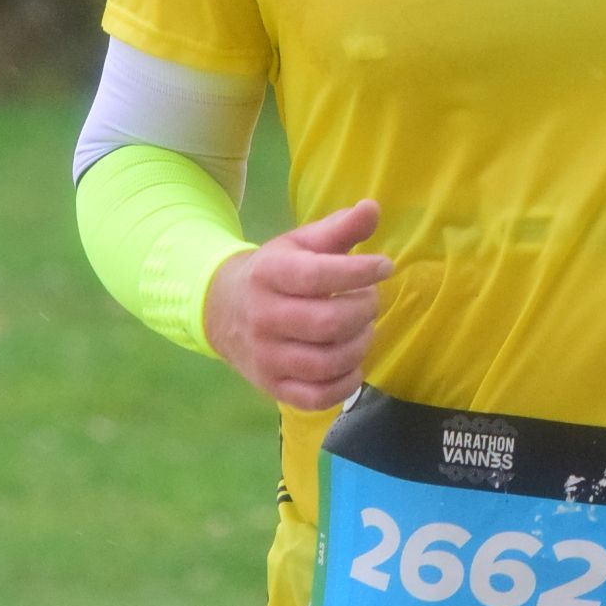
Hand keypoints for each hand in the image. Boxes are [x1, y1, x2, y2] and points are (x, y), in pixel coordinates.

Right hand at [204, 199, 390, 410]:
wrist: (221, 310)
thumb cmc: (275, 273)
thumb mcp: (300, 244)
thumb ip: (339, 228)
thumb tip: (373, 207)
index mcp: (268, 274)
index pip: (317, 275)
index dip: (358, 272)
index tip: (384, 266)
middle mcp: (263, 317)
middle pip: (328, 323)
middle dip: (363, 310)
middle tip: (369, 299)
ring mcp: (265, 357)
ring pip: (326, 363)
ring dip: (360, 345)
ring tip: (363, 328)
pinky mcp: (272, 386)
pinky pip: (316, 397)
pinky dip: (344, 384)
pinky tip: (352, 363)